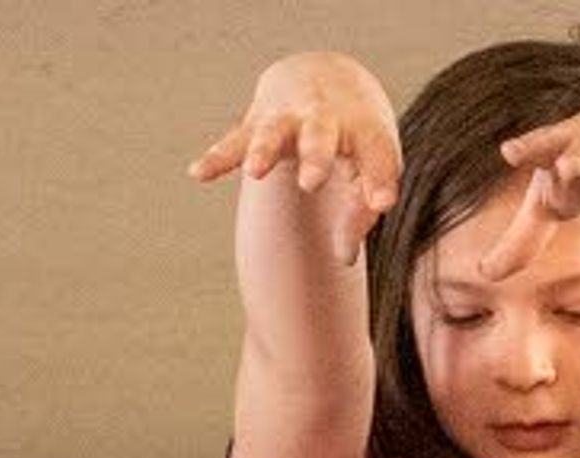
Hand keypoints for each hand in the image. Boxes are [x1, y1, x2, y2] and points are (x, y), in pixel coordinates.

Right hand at [192, 53, 400, 255]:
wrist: (326, 76)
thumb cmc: (357, 135)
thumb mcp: (370, 165)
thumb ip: (361, 212)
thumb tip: (345, 259)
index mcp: (364, 130)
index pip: (377, 155)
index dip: (380, 179)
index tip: (382, 203)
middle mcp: (325, 118)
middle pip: (320, 135)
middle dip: (315, 156)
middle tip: (312, 183)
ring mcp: (288, 118)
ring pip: (272, 132)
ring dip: (262, 150)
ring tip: (254, 172)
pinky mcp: (258, 121)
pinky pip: (235, 141)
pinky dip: (218, 157)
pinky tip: (198, 173)